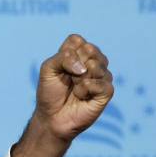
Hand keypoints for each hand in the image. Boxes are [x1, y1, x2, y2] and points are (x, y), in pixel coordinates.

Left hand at [12, 35, 113, 156]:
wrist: (51, 116)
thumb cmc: (49, 92)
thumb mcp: (47, 69)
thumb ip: (63, 58)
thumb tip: (85, 66)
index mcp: (79, 53)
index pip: (77, 40)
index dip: (66, 53)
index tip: (59, 67)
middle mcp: (93, 61)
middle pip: (90, 49)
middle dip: (72, 66)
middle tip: (68, 79)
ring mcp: (102, 75)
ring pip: (96, 65)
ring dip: (78, 78)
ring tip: (74, 88)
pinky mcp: (107, 91)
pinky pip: (100, 82)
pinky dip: (85, 89)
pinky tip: (81, 96)